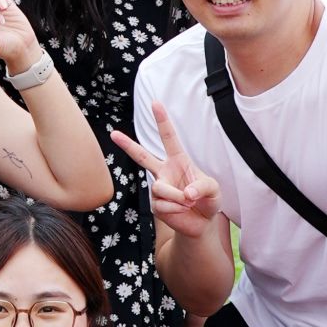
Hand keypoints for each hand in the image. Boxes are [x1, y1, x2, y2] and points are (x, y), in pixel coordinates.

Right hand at [110, 104, 223, 240]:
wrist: (203, 223)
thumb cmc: (208, 199)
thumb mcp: (214, 189)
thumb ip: (202, 187)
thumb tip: (186, 193)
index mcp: (179, 160)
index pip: (169, 138)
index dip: (162, 120)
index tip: (155, 103)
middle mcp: (164, 171)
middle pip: (142, 156)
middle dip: (127, 145)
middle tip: (113, 134)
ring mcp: (158, 188)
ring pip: (160, 188)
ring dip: (177, 197)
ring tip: (189, 203)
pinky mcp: (156, 205)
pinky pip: (162, 205)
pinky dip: (176, 209)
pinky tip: (182, 211)